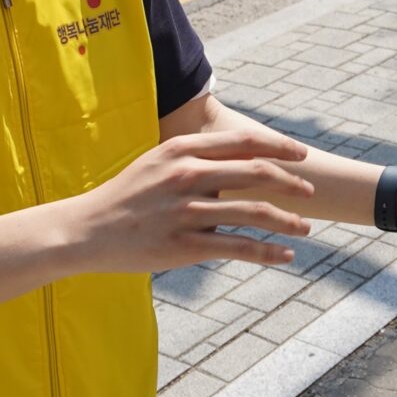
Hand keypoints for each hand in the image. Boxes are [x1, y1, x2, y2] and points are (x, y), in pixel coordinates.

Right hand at [66, 130, 313, 274]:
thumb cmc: (125, 197)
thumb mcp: (156, 164)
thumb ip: (194, 160)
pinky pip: (239, 247)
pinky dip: (269, 252)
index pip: (244, 141)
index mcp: (182, 150)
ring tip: (305, 227)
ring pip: (254, 213)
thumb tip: (236, 164)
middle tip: (310, 191)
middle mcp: (187, 176)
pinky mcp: (185, 245)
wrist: (86, 231)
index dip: (279, 146)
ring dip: (287, 220)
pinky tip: (286, 255)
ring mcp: (187, 211)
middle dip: (291, 182)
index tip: (302, 154)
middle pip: (257, 173)